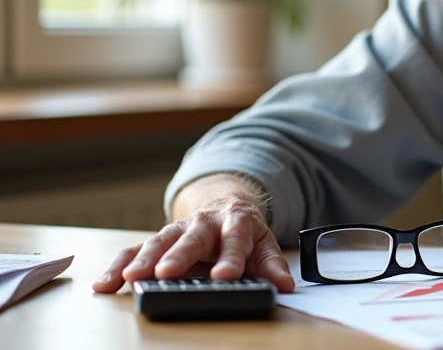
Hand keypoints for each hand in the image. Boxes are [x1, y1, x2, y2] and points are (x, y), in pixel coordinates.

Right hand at [92, 197, 294, 293]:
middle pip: (190, 237)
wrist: (223, 208)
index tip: (225, 277)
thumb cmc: (242, 232)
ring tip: (130, 278)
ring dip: (142, 261)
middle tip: (166, 273)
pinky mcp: (158, 242)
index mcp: (235, 221)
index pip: (235, 239)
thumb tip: (286, 286)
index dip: (231, 258)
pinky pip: (134, 252)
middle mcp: (203, 223)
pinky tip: (104, 284)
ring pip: (158, 242)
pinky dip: (118, 267)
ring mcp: (178, 231)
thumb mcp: (263, 245)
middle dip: (178, 256)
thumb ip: (272, 265)